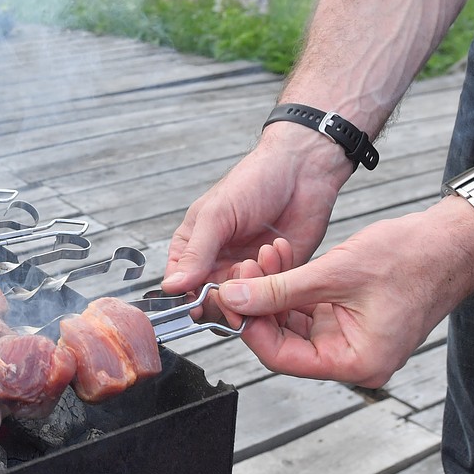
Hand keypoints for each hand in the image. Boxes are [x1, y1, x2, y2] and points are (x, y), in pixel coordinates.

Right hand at [163, 131, 349, 294]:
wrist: (302, 170)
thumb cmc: (253, 181)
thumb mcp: (217, 216)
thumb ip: (195, 254)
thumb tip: (171, 286)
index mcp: (193, 247)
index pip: (181, 287)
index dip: (189, 298)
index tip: (202, 301)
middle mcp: (218, 262)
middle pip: (212, 301)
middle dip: (226, 296)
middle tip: (240, 275)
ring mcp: (248, 270)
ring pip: (243, 302)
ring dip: (253, 283)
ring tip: (262, 253)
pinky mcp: (278, 273)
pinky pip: (273, 293)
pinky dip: (276, 275)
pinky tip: (278, 247)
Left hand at [217, 202, 473, 387]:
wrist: (451, 240)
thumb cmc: (411, 258)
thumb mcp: (334, 273)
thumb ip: (279, 290)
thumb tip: (235, 298)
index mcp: (357, 362)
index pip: (282, 357)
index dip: (251, 327)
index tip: (231, 298)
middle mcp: (353, 357)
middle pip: (283, 340)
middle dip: (259, 302)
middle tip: (242, 270)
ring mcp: (350, 337)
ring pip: (291, 320)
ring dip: (272, 288)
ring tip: (264, 255)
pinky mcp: (348, 317)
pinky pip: (306, 307)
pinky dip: (290, 283)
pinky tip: (280, 257)